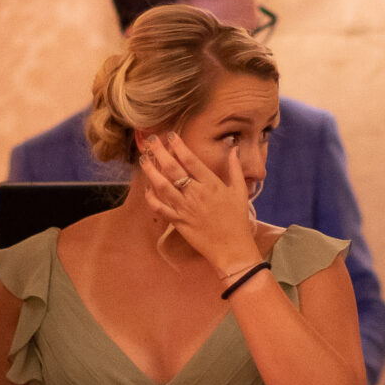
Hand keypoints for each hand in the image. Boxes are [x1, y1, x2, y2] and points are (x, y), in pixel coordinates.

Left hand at [136, 132, 261, 276]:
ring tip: (143, 159)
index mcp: (211, 184)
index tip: (170, 135)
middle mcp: (196, 194)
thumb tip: (233, 149)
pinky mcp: (179, 222)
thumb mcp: (240, 191)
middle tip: (151, 141)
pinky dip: (151, 198)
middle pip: (173, 169)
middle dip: (160, 152)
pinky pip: (160, 208)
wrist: (232, 249)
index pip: (191, 160)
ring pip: (162, 186)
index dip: (178, 146)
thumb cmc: (237, 220)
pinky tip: (146, 188)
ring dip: (151, 171)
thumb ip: (235, 169)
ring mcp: (185, 208)